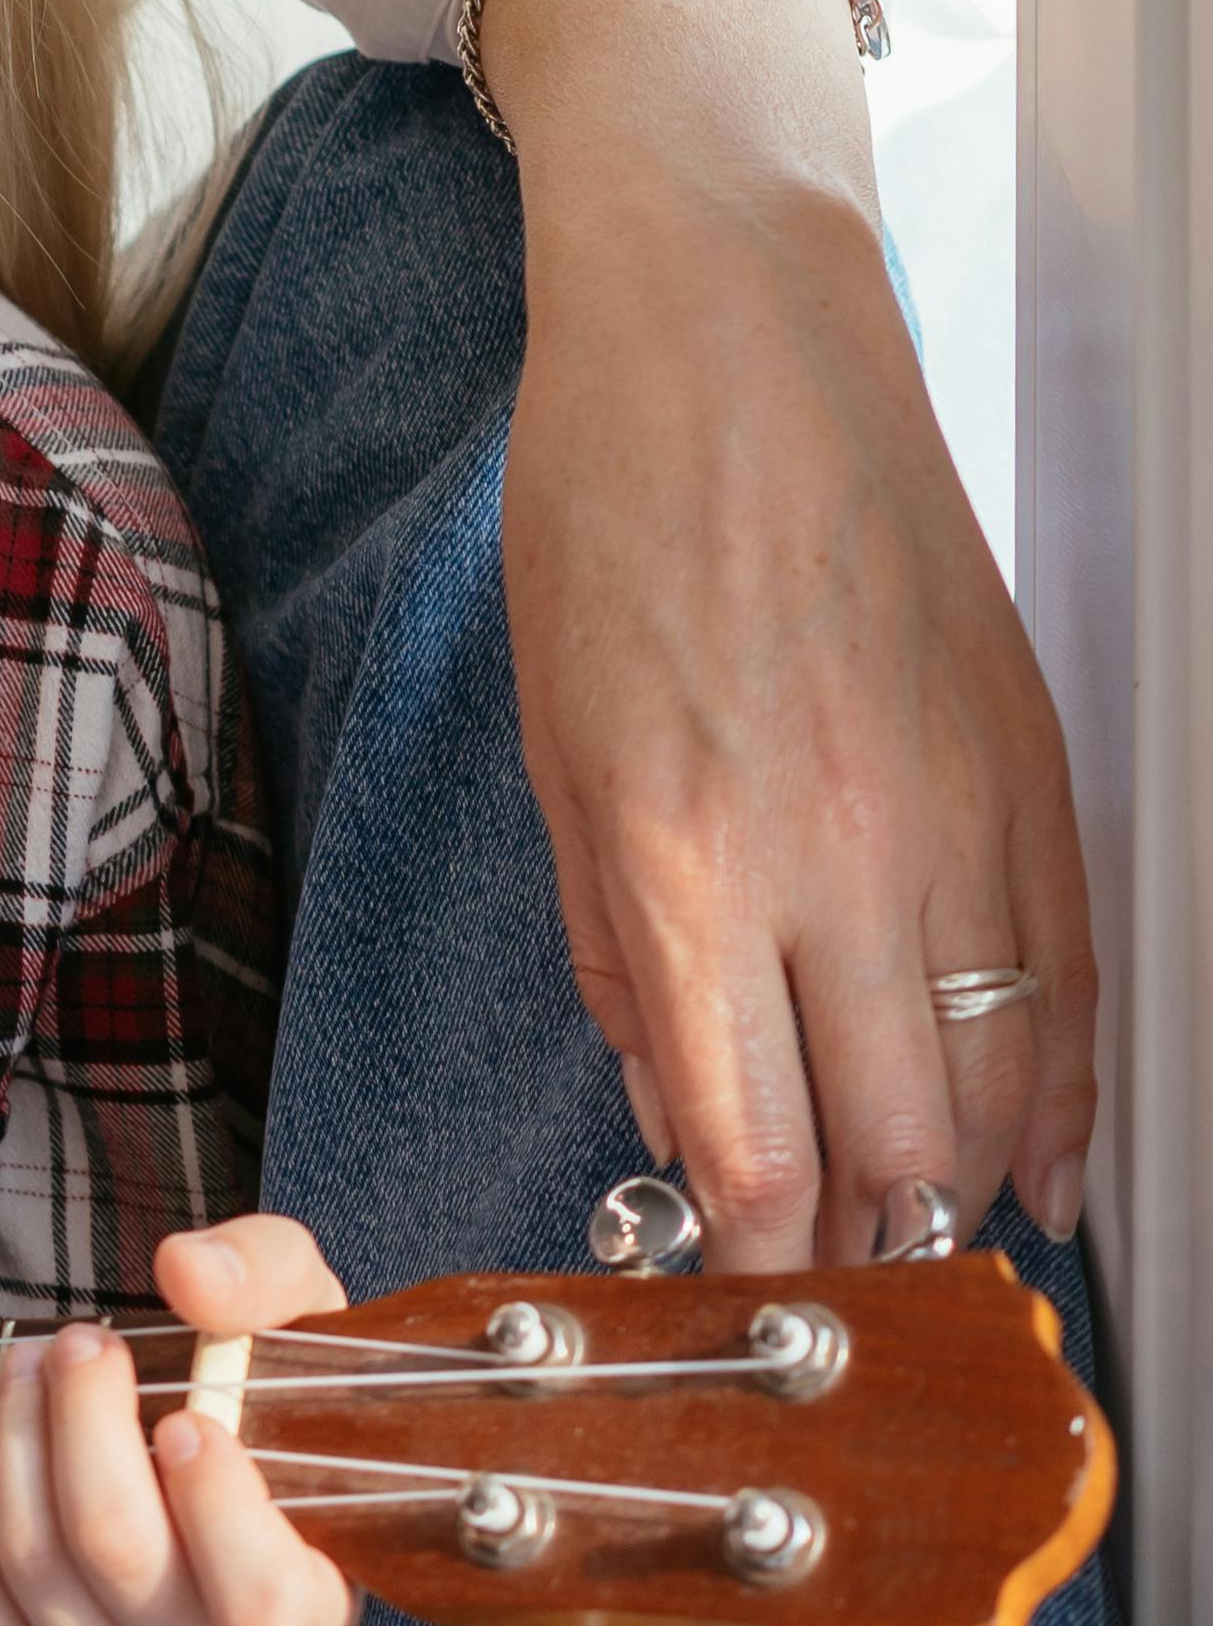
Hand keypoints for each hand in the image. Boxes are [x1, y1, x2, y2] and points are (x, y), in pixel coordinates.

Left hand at [0, 1218, 357, 1625]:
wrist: (213, 1490)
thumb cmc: (264, 1405)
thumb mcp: (304, 1323)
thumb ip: (265, 1276)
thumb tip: (187, 1274)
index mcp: (311, 1611)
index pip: (261, 1598)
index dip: (215, 1507)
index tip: (184, 1414)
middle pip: (116, 1555)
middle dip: (78, 1424)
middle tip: (79, 1343)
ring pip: (34, 1567)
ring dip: (12, 1440)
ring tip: (24, 1363)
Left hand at [485, 0, 1095, 1268]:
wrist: (729, 328)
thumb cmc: (608, 507)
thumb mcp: (555, 741)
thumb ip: (616, 945)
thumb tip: (672, 1104)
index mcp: (685, 852)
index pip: (748, 1138)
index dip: (755, 1252)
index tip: (744, 1297)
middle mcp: (835, 850)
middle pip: (894, 1143)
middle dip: (869, 1253)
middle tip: (841, 1295)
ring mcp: (954, 805)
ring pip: (1000, 1077)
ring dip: (969, 1188)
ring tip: (926, 1243)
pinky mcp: (1031, 756)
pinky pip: (1072, 969)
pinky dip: (1067, 1086)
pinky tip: (1051, 1158)